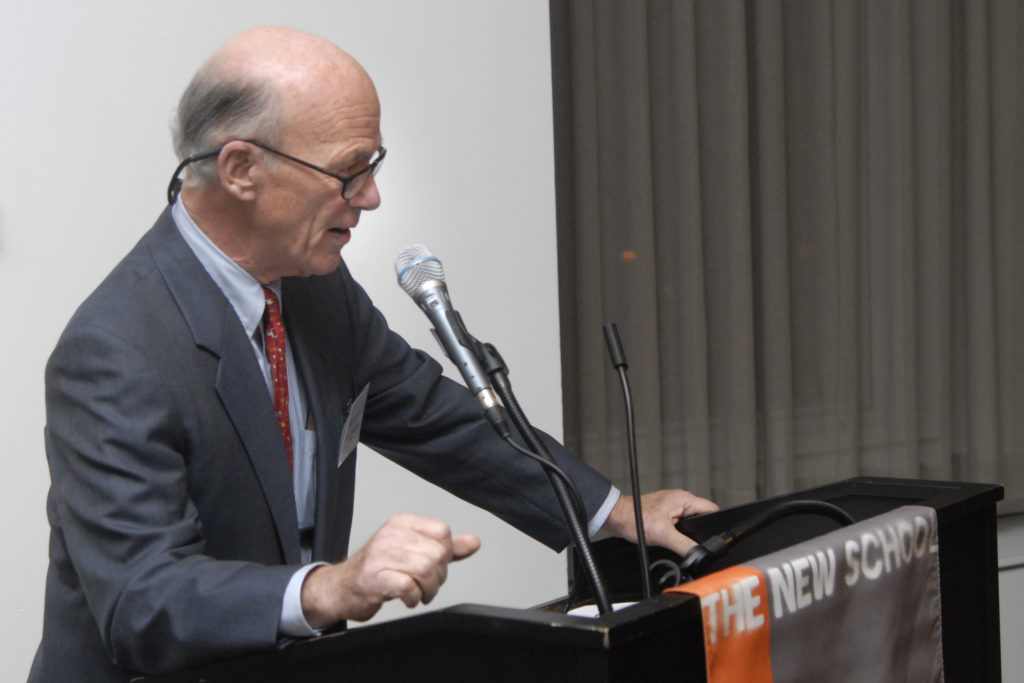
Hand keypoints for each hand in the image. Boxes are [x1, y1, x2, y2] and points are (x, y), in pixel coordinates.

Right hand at [300, 513, 480, 627]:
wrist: (342, 588)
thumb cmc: (379, 569)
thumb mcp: (414, 552)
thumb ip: (446, 547)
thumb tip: (474, 542)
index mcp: (402, 523)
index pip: (442, 531)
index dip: (445, 553)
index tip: (435, 565)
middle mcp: (391, 534)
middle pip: (437, 553)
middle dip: (439, 576)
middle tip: (427, 584)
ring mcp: (380, 555)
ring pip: (426, 569)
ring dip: (428, 589)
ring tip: (419, 593)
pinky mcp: (373, 577)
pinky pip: (408, 586)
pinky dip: (414, 598)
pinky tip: (408, 598)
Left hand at [601, 489, 717, 556]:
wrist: (617, 518)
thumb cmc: (635, 519)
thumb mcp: (663, 535)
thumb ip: (684, 544)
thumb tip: (699, 554)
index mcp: (684, 499)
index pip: (711, 509)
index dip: (715, 525)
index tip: (713, 539)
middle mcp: (680, 500)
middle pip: (702, 517)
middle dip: (701, 531)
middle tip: (693, 543)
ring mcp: (673, 507)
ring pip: (691, 522)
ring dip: (688, 533)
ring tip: (680, 541)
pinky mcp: (666, 514)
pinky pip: (680, 524)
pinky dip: (678, 533)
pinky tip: (673, 540)